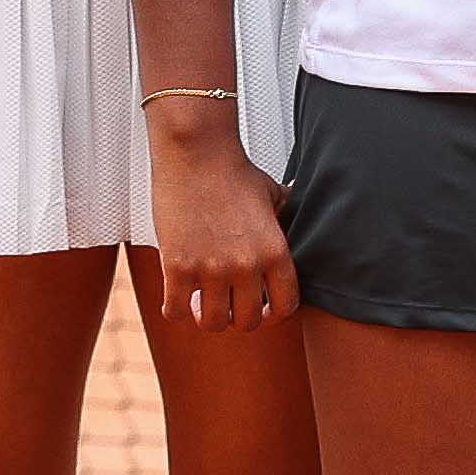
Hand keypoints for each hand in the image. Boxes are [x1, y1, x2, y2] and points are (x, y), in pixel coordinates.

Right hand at [150, 113, 296, 332]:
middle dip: (237, 316)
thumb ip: (286, 214)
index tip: (260, 308)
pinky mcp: (177, 266)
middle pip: (247, 322)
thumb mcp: (272, 194)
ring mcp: (211, 268)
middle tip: (225, 302)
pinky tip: (177, 296)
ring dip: (206, 317)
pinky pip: (175, 312)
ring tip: (200, 302)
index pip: (285, 307)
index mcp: (275, 252)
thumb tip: (300, 209)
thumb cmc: (231, 170)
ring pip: (212, 322)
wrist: (196, 152)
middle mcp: (246, 266)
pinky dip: (175, 310)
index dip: (273, 313)